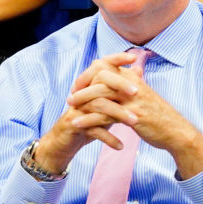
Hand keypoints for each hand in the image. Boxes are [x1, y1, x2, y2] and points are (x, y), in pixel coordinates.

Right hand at [35, 52, 143, 174]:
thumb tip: (138, 70)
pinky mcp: (74, 124)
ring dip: (118, 114)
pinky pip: (92, 128)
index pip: (101, 66)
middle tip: (137, 92)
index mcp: (89, 86)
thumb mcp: (105, 105)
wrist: (65, 142)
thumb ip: (119, 91)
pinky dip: (108, 138)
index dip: (115, 59)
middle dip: (119, 84)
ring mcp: (77, 108)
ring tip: (135, 122)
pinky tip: (120, 146)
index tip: (132, 57)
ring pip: (98, 105)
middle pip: (99, 82)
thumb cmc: (88, 122)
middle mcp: (82, 94)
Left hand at [71, 56, 202, 178]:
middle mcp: (131, 84)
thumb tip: (126, 67)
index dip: (87, 73)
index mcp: (131, 76)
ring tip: (70, 110)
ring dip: (81, 102)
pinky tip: (77, 123)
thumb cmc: (155, 112)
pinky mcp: (132, 116)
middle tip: (70, 97)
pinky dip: (88, 119)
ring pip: (100, 94)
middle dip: (81, 85)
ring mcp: (132, 100)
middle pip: (99, 76)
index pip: (103, 64)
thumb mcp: (142, 92)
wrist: (174, 131)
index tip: (77, 85)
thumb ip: (129, 81)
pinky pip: (104, 115)